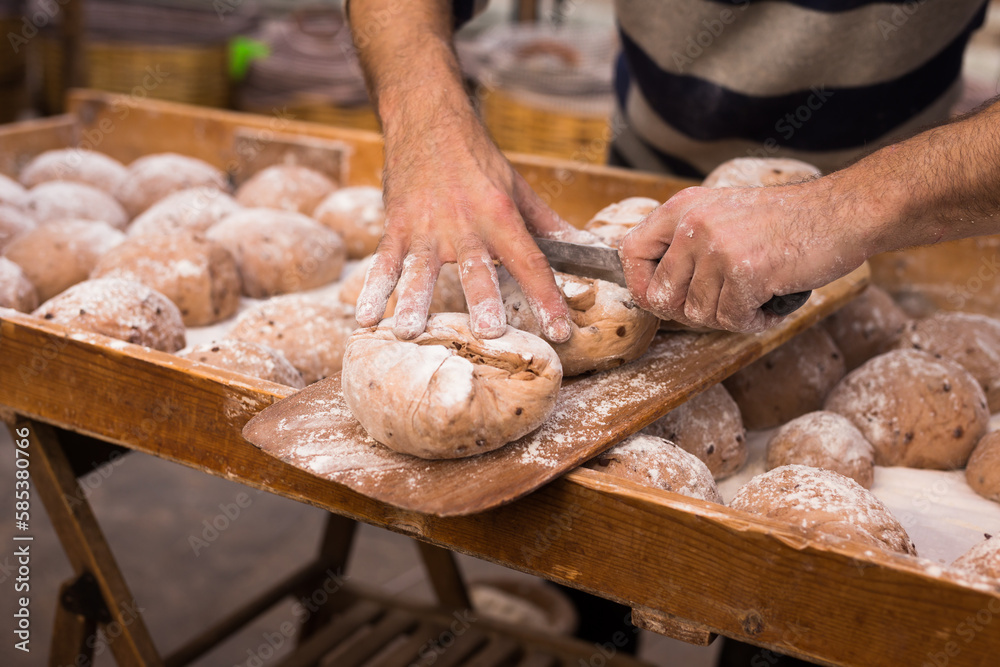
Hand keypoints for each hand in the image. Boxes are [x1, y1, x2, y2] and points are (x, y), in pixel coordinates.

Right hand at [355, 113, 585, 341]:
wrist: (428, 118)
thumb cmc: (476, 157)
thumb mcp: (517, 187)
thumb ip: (548, 224)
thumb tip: (588, 247)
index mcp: (501, 215)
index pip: (531, 262)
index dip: (547, 297)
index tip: (560, 331)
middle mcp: (465, 224)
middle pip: (476, 268)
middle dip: (482, 300)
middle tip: (488, 333)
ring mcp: (427, 226)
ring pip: (421, 269)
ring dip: (415, 301)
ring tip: (410, 332)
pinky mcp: (397, 225)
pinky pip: (384, 260)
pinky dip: (373, 288)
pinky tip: (364, 317)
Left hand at [619, 180, 868, 332]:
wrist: (842, 213)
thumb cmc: (786, 220)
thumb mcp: (723, 213)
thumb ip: (686, 241)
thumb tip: (653, 291)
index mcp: (683, 207)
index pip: (630, 252)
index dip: (641, 284)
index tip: (664, 297)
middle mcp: (693, 224)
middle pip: (661, 296)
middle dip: (690, 312)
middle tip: (722, 304)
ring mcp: (717, 247)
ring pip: (697, 313)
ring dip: (727, 316)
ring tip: (754, 298)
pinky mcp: (745, 271)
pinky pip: (731, 319)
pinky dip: (753, 320)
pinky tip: (771, 303)